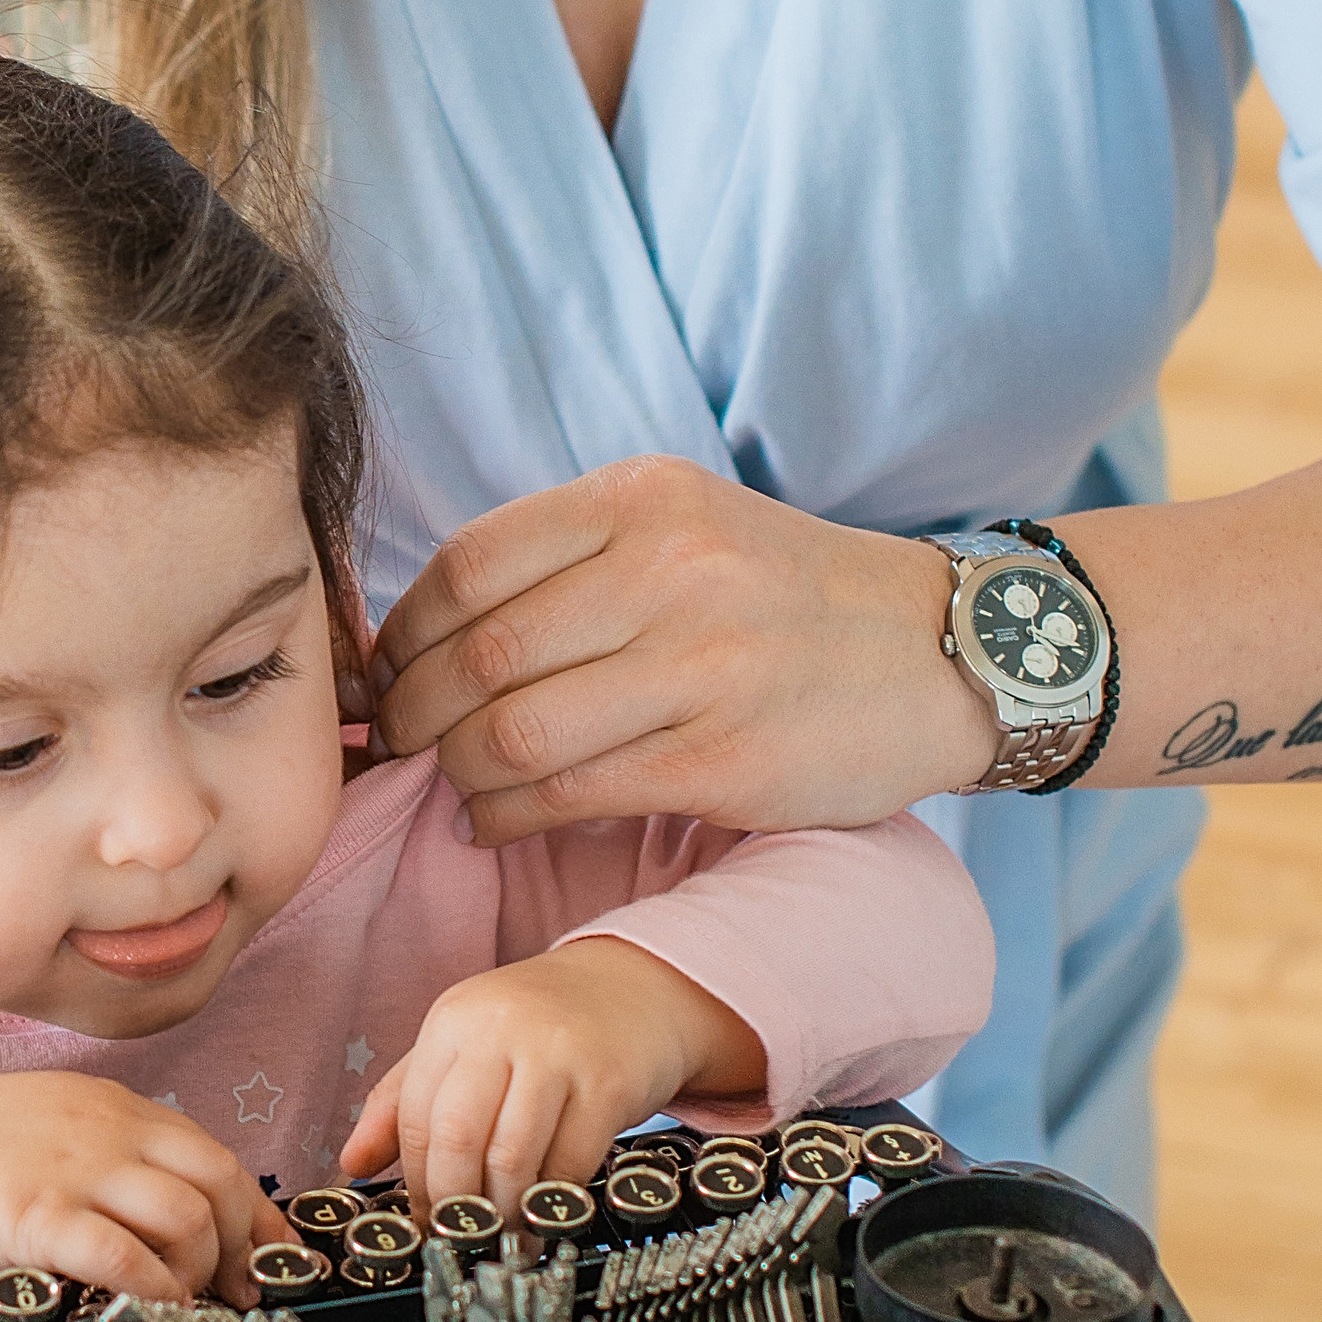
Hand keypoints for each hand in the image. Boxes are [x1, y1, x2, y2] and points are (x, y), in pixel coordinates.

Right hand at [0, 1073, 275, 1305]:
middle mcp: (107, 1132)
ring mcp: (75, 1173)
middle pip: (216, 1183)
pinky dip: (157, 1289)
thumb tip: (173, 1206)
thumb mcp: (52, 1122)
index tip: (271, 1250)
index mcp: (114, 1108)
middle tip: (239, 1288)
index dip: (255, 1210)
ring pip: (185, 1218)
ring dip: (200, 1271)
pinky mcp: (39, 1217)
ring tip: (188, 1301)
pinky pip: (125, 1256)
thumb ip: (113, 1152)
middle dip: (240, 1244)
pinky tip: (155, 1308)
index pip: (214, 1154)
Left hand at [340, 939, 762, 1218]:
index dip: (416, 1184)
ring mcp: (559, 1054)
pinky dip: (549, 1204)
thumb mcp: (462, 1044)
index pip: (417, 1118)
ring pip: (512, 1160)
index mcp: (454, 1020)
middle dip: (455, 1205)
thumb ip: (401, 1101)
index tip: (422, 1223)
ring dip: (503, 1213)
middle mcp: (502, 1029)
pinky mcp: (609, 1083)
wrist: (634, 988)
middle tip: (461, 1237)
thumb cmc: (538, 1026)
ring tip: (502, 1233)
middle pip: (458, 1141)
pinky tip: (542, 1218)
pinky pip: (569, 1163)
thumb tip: (351, 1166)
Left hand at [373, 456, 991, 843]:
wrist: (937, 652)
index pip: (469, 564)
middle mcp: (669, 570)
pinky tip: (494, 821)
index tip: (384, 672)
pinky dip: (507, 816)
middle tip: (397, 741)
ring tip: (452, 785)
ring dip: (455, 772)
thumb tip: (422, 637)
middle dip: (412, 711)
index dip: (401, 631)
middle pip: (479, 653)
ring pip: (514, 732)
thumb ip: (571, 562)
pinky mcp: (723, 757)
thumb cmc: (784, 596)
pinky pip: (571, 794)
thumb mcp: (686, 527)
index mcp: (643, 501)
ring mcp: (699, 665)